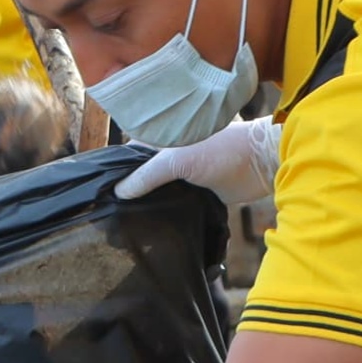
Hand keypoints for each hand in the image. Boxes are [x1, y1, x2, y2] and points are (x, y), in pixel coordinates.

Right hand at [112, 117, 279, 208]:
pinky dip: (166, 211)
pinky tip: (153, 223)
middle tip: (110, 211)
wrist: (261, 163)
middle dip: (131, 190)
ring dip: (149, 203)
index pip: (130, 155)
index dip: (116, 170)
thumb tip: (119, 192)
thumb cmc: (221, 149)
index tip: (100, 191)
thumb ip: (146, 175)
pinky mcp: (198, 193)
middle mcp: (171, 156)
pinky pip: (175, 203)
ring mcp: (184, 175)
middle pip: (143, 175)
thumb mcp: (177, 159)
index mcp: (163, 139)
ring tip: (126, 221)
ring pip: (159, 191)